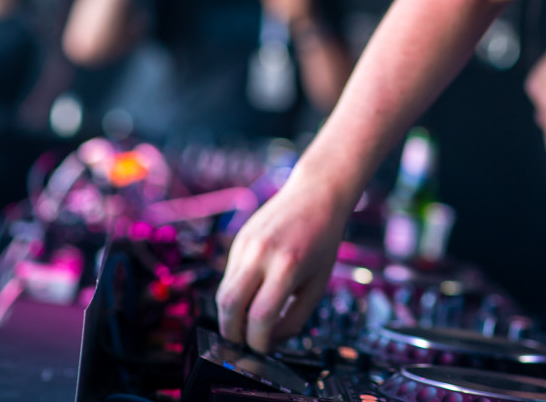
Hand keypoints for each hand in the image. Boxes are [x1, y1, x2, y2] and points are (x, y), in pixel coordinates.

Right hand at [215, 169, 346, 351]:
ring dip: (230, 316)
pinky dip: (236, 295)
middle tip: (243, 345)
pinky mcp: (238, 240)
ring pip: (223, 293)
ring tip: (246, 325)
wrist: (317, 195)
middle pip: (229, 306)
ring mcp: (246, 244)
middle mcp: (261, 253)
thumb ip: (295, 318)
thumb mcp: (318, 283)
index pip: (260, 316)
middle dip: (232, 333)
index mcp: (288, 265)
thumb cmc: (323, 241)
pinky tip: (252, 296)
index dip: (258, 341)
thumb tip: (270, 341)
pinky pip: (229, 277)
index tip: (262, 350)